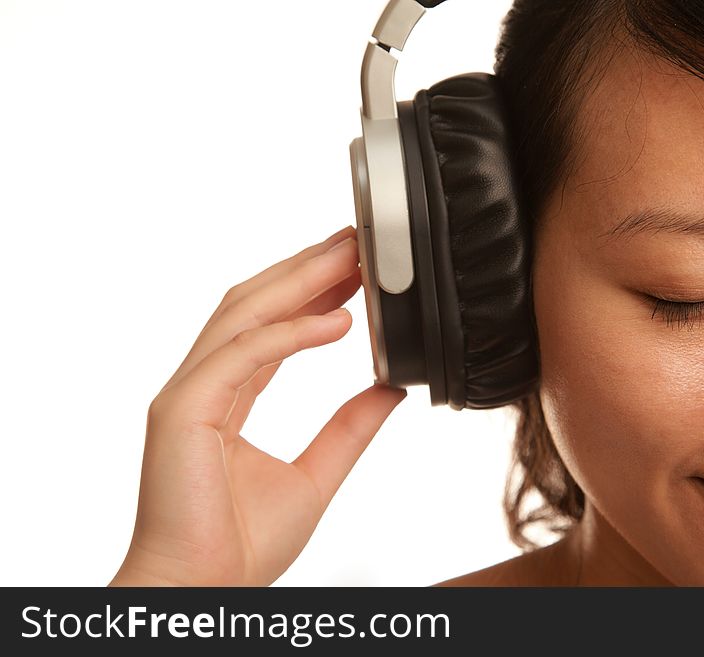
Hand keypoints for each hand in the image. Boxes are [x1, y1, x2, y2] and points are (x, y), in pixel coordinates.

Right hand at [109, 225, 406, 585]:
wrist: (204, 591)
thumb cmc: (240, 546)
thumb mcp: (317, 475)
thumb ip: (350, 428)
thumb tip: (389, 388)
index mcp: (226, 397)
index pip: (270, 328)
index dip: (311, 293)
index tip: (355, 268)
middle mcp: (203, 385)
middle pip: (255, 306)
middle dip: (307, 269)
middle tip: (355, 240)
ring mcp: (188, 393)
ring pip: (244, 315)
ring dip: (300, 281)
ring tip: (351, 258)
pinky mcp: (183, 410)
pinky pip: (243, 354)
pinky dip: (291, 333)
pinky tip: (337, 320)